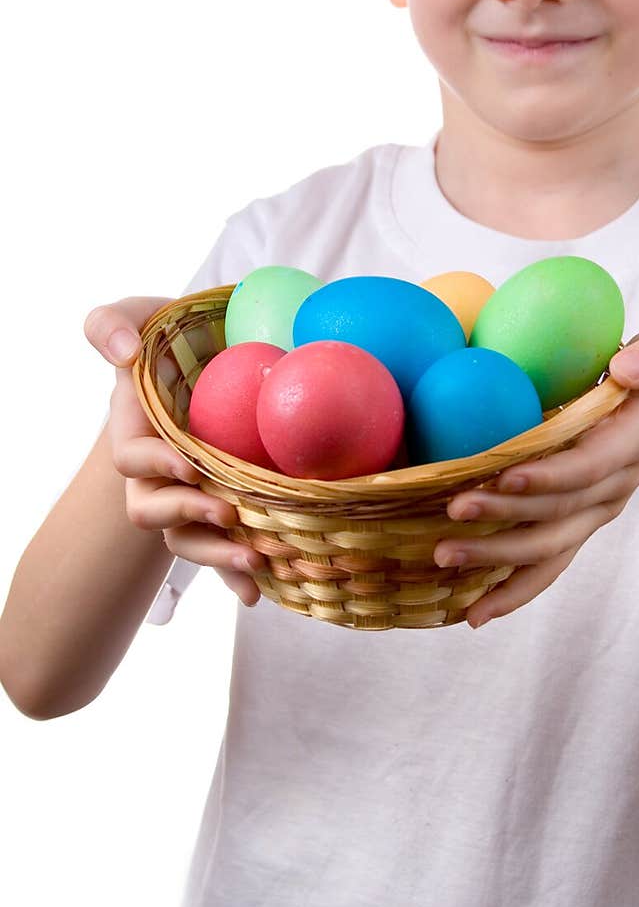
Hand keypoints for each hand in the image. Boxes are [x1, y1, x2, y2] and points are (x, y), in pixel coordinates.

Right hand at [84, 298, 265, 606]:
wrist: (211, 356)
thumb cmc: (170, 335)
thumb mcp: (136, 314)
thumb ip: (113, 323)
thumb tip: (123, 354)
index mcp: (138, 432)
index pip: (133, 460)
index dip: (157, 466)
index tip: (190, 466)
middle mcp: (159, 473)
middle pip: (154, 512)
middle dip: (189, 519)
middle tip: (229, 516)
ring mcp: (190, 495)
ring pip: (187, 540)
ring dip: (217, 556)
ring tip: (254, 560)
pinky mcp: (225, 507)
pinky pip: (224, 550)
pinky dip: (236, 576)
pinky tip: (258, 592)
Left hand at [434, 330, 638, 627]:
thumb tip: (626, 366)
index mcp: (630, 444)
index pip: (589, 466)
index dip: (550, 475)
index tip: (505, 473)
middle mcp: (612, 490)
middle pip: (557, 512)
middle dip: (504, 515)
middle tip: (453, 511)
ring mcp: (593, 516)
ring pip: (546, 548)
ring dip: (496, 558)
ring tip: (444, 558)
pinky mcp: (576, 529)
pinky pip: (545, 568)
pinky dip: (511, 593)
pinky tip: (471, 614)